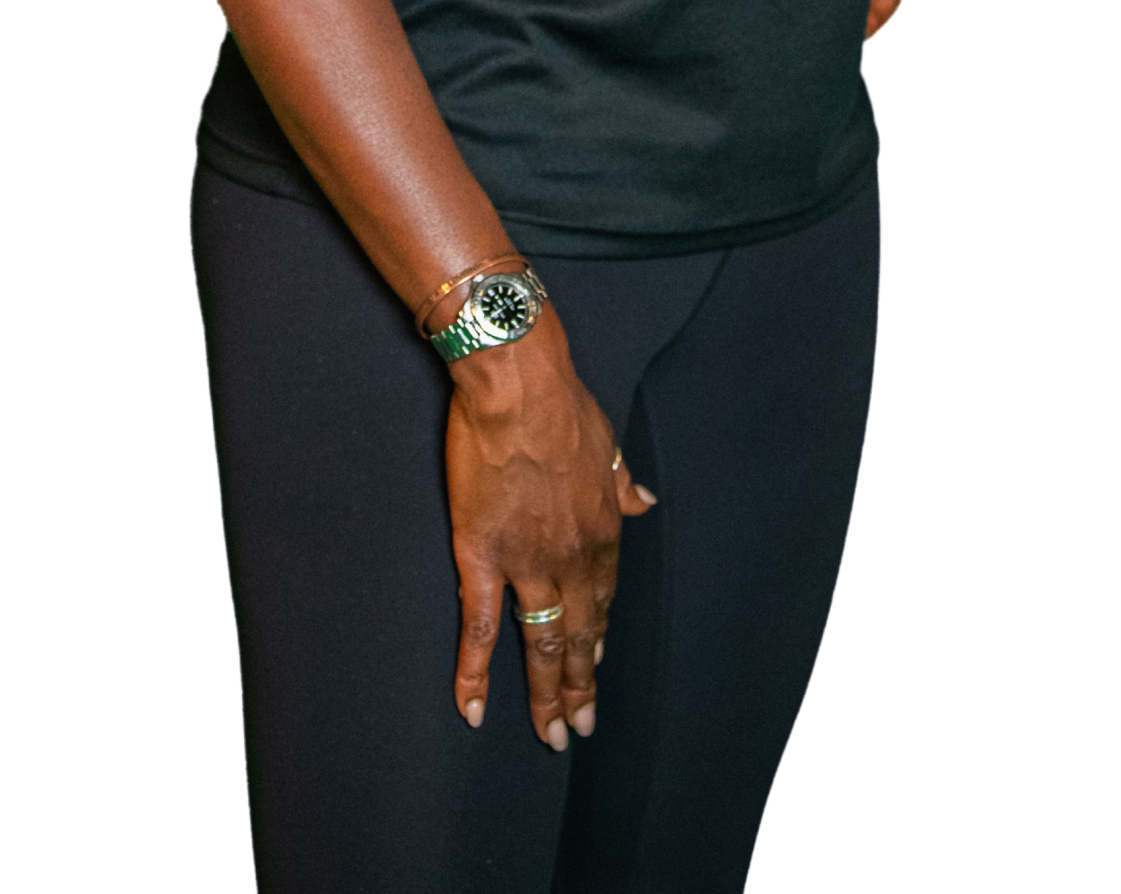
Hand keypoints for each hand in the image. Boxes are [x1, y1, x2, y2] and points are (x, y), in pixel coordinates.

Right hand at [446, 307, 655, 746]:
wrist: (518, 385)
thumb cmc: (562, 403)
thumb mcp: (608, 443)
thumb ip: (623, 482)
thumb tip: (645, 501)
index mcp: (603, 529)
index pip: (603, 594)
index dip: (599, 630)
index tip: (596, 656)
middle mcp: (572, 558)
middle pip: (580, 634)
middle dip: (582, 684)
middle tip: (582, 726)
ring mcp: (527, 563)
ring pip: (540, 643)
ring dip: (548, 694)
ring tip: (552, 734)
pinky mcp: (481, 558)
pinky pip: (478, 627)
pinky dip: (475, 672)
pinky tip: (475, 709)